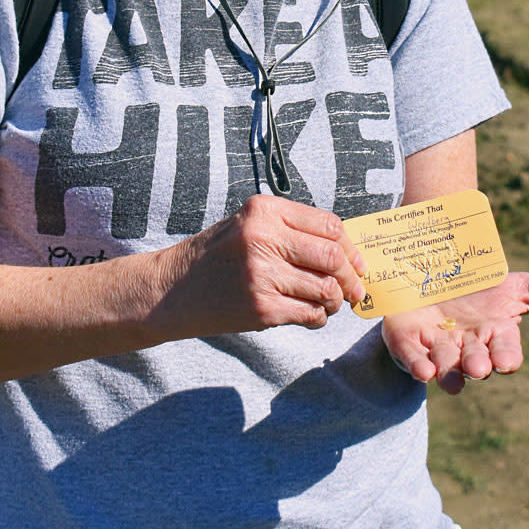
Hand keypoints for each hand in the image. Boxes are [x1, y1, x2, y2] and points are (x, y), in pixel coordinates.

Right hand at [156, 194, 366, 337]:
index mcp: (265, 211)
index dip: (351, 248)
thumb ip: (291, 230)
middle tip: (354, 289)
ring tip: (328, 303)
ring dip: (335, 301)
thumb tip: (346, 252)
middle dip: (351, 277)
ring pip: (326, 289)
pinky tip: (309, 315)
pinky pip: (310, 314)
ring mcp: (263, 275)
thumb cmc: (215, 257)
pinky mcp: (262, 308)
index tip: (358, 263)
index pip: (329, 225)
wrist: (170, 290)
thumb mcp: (248, 226)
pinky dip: (318, 317)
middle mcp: (264, 238)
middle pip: (332, 258)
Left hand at [381, 269, 528, 394]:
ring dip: (447, 368)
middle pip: (475, 362)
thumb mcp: (522, 284)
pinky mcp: (407, 342)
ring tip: (446, 370)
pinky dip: (416, 365)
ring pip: (444, 364)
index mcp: (497, 337)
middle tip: (479, 366)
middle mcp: (468, 348)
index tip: (505, 363)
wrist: (435, 269)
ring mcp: (436, 347)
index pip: (505, 353)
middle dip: (477, 365)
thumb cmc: (484, 284)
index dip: (505, 358)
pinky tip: (421, 370)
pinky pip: (410, 359)